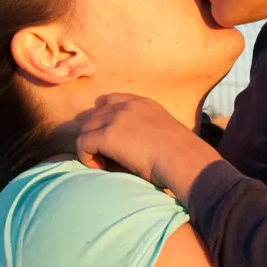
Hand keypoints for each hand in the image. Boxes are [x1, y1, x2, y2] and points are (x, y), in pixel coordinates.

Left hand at [76, 93, 221, 199]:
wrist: (183, 158)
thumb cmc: (181, 155)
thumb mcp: (165, 132)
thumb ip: (148, 131)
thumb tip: (137, 147)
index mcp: (143, 103)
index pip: (111, 100)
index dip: (102, 116)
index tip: (105, 133)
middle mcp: (127, 106)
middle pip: (94, 116)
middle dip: (95, 134)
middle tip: (105, 155)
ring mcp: (116, 119)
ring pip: (86, 129)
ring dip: (90, 146)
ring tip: (103, 162)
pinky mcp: (108, 135)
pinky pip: (83, 144)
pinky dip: (86, 157)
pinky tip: (99, 166)